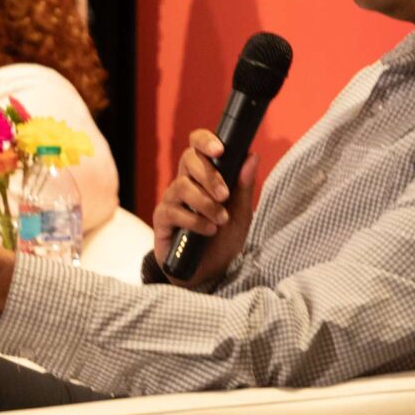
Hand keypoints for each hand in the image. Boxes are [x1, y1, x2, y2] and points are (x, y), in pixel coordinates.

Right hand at [152, 130, 256, 284]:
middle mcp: (185, 182)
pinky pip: (173, 211)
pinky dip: (194, 221)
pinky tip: (208, 231)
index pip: (198, 145)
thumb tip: (252, 156)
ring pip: (182, 186)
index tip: (220, 151)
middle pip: (188, 159)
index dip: (206, 141)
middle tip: (225, 196)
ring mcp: (171, 200)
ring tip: (220, 220)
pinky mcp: (162, 220)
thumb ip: (244, 187)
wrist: (209, 273)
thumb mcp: (241, 214)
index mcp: (204, 175)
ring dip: (205, 203)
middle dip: (209, 176)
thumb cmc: (223, 240)